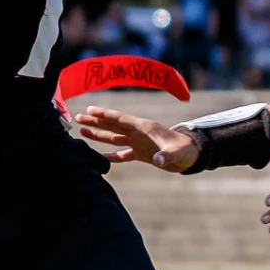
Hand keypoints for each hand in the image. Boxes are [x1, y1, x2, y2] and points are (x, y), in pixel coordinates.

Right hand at [74, 105, 199, 170]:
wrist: (192, 155)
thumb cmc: (186, 151)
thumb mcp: (177, 153)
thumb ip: (166, 156)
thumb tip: (158, 160)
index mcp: (144, 128)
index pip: (120, 119)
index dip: (105, 114)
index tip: (89, 109)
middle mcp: (138, 133)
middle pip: (113, 126)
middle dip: (95, 121)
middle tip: (78, 117)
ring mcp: (138, 143)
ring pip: (114, 138)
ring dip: (99, 135)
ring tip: (82, 131)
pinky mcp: (141, 154)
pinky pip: (121, 154)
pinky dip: (110, 155)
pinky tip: (98, 156)